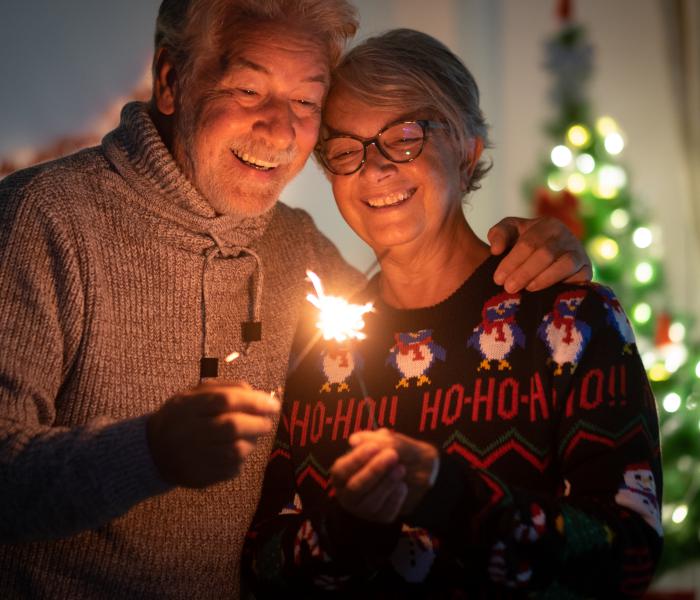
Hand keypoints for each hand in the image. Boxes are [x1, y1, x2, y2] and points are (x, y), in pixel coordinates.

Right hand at [147, 382, 279, 487]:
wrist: (153, 452)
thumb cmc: (182, 417)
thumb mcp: (194, 394)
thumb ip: (225, 389)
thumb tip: (258, 394)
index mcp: (186, 406)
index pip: (225, 401)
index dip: (253, 401)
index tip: (273, 404)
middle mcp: (188, 432)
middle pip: (232, 427)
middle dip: (257, 423)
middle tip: (267, 422)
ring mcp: (193, 458)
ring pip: (235, 451)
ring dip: (252, 442)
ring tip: (251, 436)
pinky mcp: (199, 478)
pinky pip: (231, 469)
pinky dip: (241, 459)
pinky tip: (235, 451)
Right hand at [330, 442, 407, 522]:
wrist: (418, 468)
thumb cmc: (393, 451)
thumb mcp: (385, 441)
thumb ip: (371, 439)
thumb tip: (353, 440)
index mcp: (341, 474)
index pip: (340, 470)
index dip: (356, 459)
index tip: (373, 446)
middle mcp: (348, 494)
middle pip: (355, 487)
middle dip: (374, 471)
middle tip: (392, 455)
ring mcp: (363, 509)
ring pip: (370, 501)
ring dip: (386, 483)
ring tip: (401, 468)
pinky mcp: (380, 518)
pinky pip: (386, 512)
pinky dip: (395, 498)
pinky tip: (403, 486)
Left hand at [487, 216, 591, 292]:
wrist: (550, 258)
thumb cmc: (525, 244)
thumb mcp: (510, 232)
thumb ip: (499, 234)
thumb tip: (496, 250)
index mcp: (547, 225)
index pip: (528, 243)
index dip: (512, 262)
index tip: (498, 279)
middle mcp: (566, 236)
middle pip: (546, 254)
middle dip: (525, 273)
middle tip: (509, 288)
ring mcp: (579, 253)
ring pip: (565, 265)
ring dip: (544, 279)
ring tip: (527, 289)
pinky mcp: (587, 271)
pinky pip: (579, 278)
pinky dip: (563, 286)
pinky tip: (546, 294)